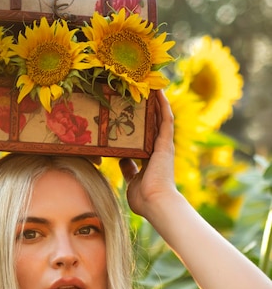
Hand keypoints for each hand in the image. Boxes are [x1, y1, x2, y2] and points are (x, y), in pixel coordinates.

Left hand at [118, 90, 177, 218]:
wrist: (156, 203)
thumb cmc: (143, 199)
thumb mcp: (132, 182)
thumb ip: (128, 171)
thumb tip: (121, 161)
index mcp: (149, 161)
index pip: (143, 140)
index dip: (137, 128)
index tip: (127, 116)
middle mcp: (158, 151)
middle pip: (152, 125)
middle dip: (145, 110)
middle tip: (137, 93)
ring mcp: (163, 146)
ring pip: (160, 119)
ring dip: (156, 102)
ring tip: (149, 85)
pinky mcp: (166, 143)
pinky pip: (165, 119)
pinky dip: (163, 105)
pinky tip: (159, 91)